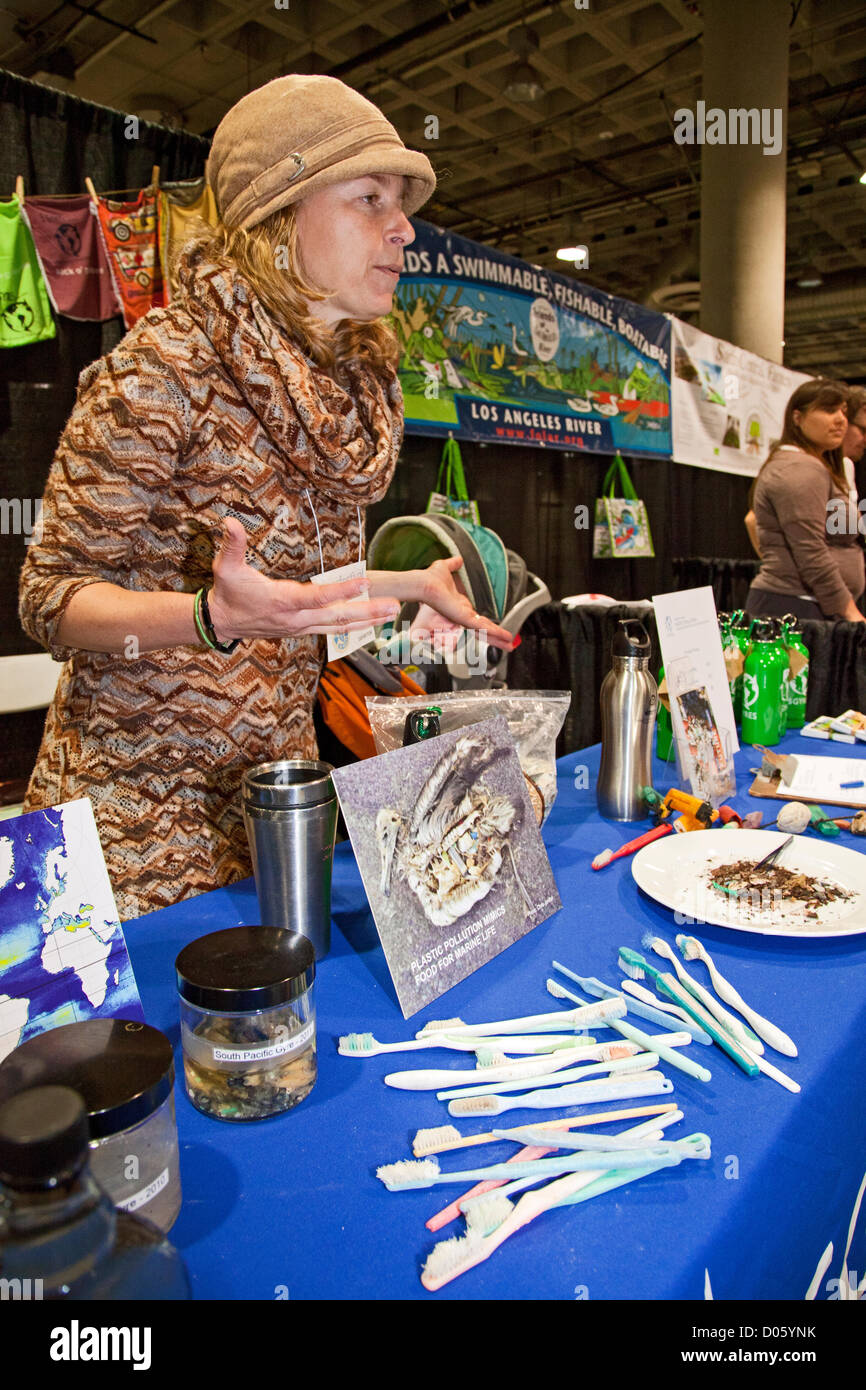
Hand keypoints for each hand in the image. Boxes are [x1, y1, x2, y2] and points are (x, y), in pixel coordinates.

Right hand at [208, 518, 399, 641]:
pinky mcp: (303, 629)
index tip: (365, 581)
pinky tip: (371, 622)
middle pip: (338, 616)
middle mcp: (296, 618)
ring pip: (339, 625)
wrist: (222, 622)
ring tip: (392, 614)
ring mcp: (301, 626)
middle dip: (368, 610)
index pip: (317, 597)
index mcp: (283, 601)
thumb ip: (232, 545)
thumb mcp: (225, 567)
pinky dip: (353, 626)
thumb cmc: (227, 592)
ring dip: (368, 620)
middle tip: (394, 606)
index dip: (342, 590)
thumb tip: (229, 522)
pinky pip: (333, 629)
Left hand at [415, 556, 516, 650]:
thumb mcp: (445, 568)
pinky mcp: (464, 619)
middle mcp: (462, 614)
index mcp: (460, 606)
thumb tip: (458, 559)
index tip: (495, 627)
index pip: (478, 618)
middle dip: (496, 636)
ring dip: (499, 638)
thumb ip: (453, 565)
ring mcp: (463, 618)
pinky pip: (482, 627)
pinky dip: (495, 632)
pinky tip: (505, 637)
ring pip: (485, 631)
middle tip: (508, 643)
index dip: (488, 624)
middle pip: (484, 628)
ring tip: (510, 645)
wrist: (424, 583)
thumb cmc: (429, 578)